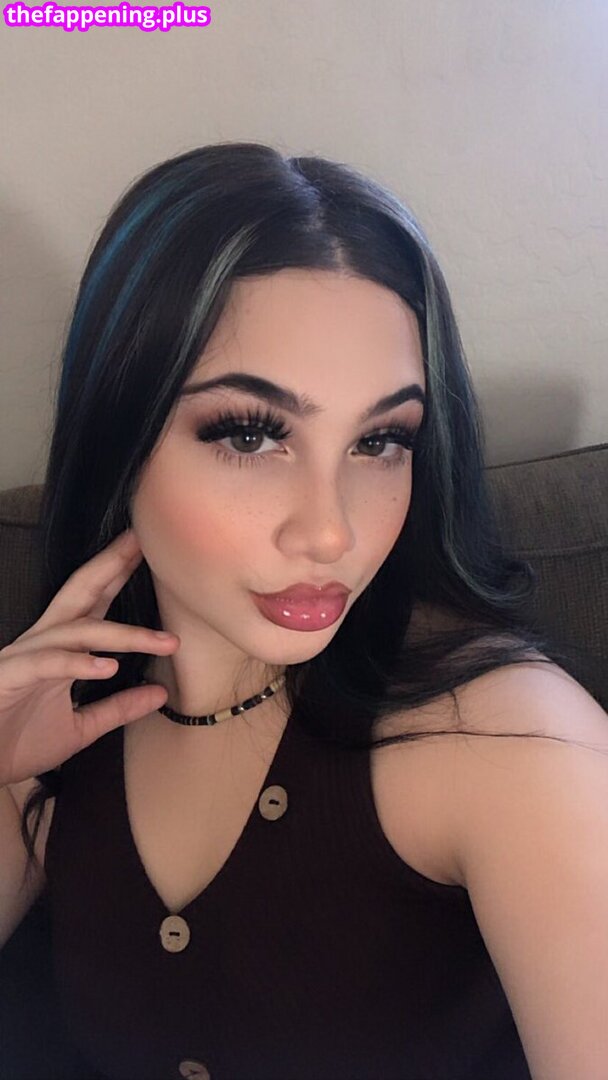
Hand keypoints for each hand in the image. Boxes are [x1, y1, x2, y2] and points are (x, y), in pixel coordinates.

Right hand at [0, 529, 178, 785]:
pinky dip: (78, 664)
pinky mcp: (10, 678)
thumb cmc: (19, 743)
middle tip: (143, 542)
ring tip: (163, 641)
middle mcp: (41, 643)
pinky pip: (48, 664)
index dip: (118, 574)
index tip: (151, 551)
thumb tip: (161, 693)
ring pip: (77, 632)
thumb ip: (118, 708)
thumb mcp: (82, 727)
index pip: (93, 603)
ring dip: (124, 635)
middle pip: (79, 593)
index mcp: (58, 649)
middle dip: (111, 565)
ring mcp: (24, 658)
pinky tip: (108, 667)